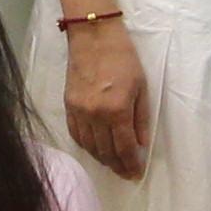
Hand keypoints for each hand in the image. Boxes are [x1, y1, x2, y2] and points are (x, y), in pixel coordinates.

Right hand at [62, 15, 151, 182]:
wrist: (93, 36)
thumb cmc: (123, 58)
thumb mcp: (141, 87)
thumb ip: (141, 118)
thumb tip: (141, 144)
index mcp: (117, 110)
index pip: (125, 148)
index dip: (131, 165)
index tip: (136, 174)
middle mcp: (96, 115)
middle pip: (106, 152)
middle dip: (118, 166)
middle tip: (126, 172)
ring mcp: (79, 112)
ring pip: (90, 147)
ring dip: (102, 159)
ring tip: (113, 163)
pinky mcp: (68, 106)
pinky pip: (76, 134)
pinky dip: (86, 145)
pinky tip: (95, 148)